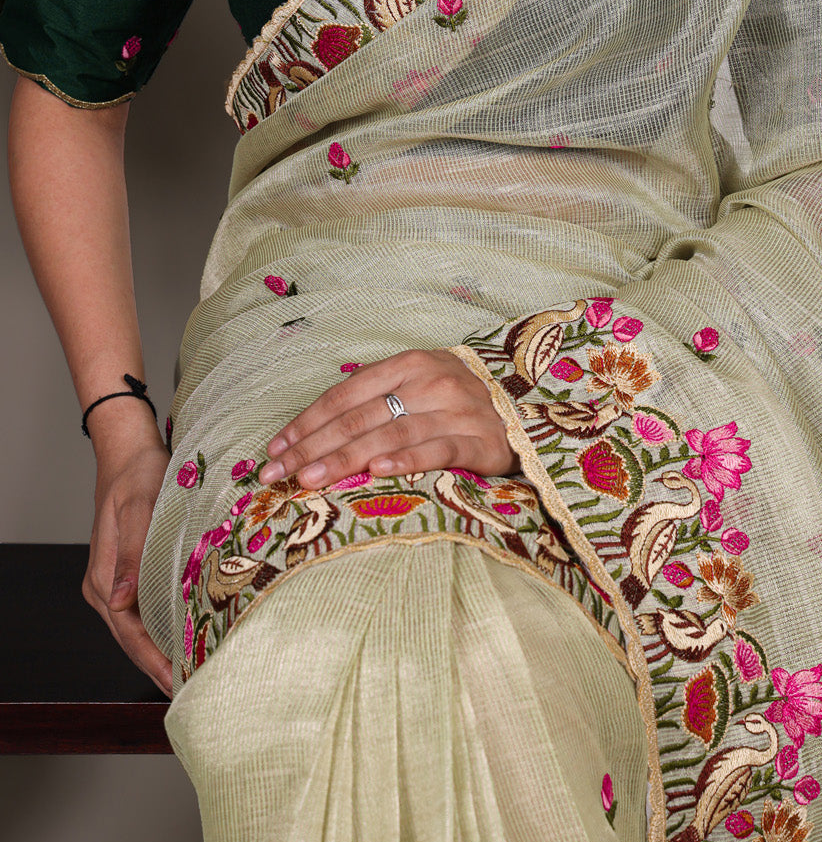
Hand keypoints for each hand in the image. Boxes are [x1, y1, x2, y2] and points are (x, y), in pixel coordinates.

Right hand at [84, 439, 172, 698]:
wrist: (130, 452)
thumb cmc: (138, 474)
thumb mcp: (140, 507)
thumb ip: (133, 552)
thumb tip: (120, 601)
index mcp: (102, 578)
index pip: (129, 632)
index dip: (153, 659)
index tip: (176, 680)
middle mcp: (105, 586)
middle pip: (133, 637)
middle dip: (160, 664)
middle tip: (194, 687)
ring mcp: (116, 581)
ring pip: (140, 626)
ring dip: (163, 647)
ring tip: (195, 670)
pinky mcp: (130, 572)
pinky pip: (146, 608)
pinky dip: (165, 625)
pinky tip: (187, 633)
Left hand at [260, 349, 518, 487]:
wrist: (526, 413)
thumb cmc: (459, 403)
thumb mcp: (419, 385)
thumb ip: (376, 398)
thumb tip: (314, 427)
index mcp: (409, 363)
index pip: (345, 393)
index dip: (307, 420)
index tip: (274, 449)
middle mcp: (431, 381)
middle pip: (359, 416)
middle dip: (312, 445)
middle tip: (276, 474)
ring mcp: (456, 410)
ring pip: (389, 434)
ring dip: (344, 458)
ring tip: (309, 479)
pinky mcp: (480, 441)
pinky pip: (437, 450)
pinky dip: (406, 460)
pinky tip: (378, 471)